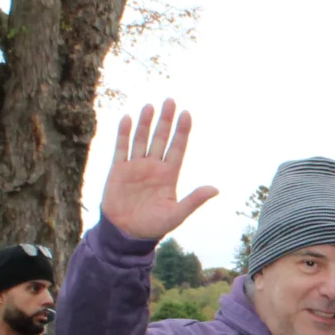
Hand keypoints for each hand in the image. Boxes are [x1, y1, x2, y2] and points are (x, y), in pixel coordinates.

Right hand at [100, 100, 218, 241]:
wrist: (126, 234)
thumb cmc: (153, 226)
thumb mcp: (176, 215)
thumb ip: (194, 200)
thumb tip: (216, 189)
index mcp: (169, 175)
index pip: (177, 148)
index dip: (182, 131)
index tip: (187, 114)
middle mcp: (153, 167)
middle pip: (160, 138)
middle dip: (165, 120)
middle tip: (170, 101)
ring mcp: (135, 167)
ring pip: (141, 139)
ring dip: (145, 123)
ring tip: (150, 106)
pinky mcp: (118, 170)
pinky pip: (121, 149)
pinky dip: (123, 134)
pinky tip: (127, 119)